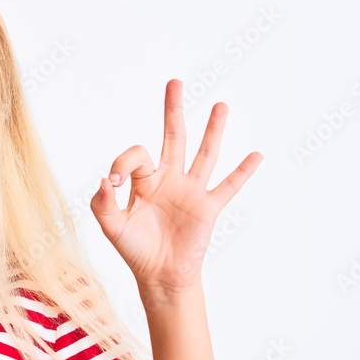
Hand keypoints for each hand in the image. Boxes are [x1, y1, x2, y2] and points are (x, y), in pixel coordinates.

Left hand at [89, 79, 262, 293]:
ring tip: (220, 105)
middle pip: (173, 137)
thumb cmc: (135, 250)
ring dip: (212, 130)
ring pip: (204, 154)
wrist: (159, 276)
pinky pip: (228, 187)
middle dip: (172, 110)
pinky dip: (243, 172)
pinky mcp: (208, 208)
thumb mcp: (111, 227)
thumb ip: (102, 203)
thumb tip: (104, 179)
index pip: (137, 155)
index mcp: (144, 181)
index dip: (123, 162)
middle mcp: (169, 180)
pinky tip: (257, 155)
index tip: (113, 182)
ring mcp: (191, 192)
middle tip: (174, 82)